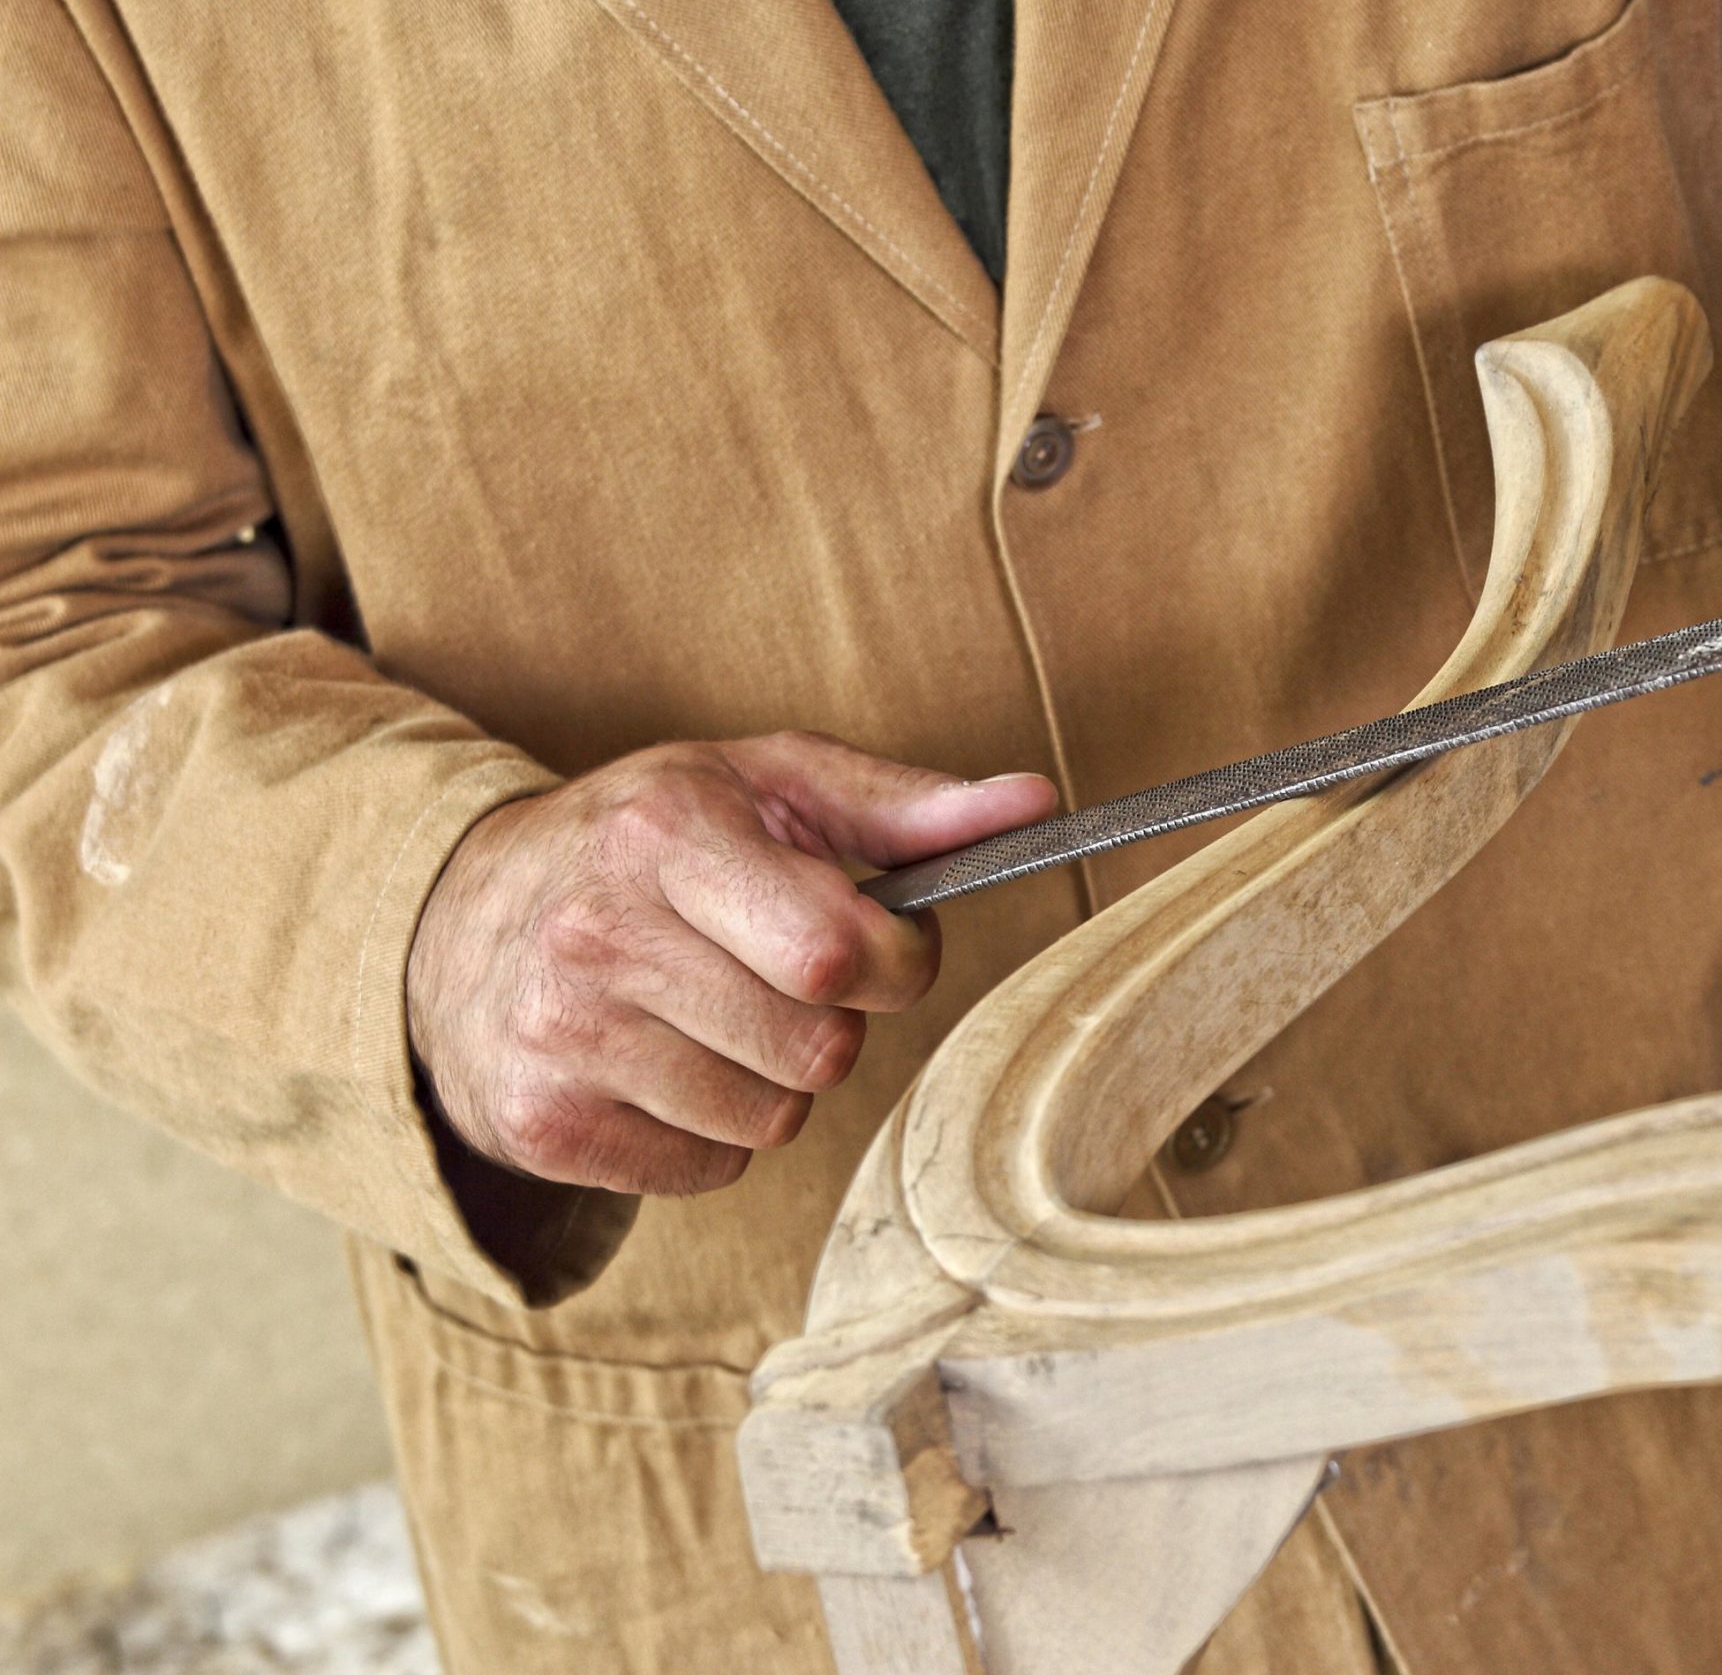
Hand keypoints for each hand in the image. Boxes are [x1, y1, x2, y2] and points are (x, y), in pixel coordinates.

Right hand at [407, 733, 1053, 1195]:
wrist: (451, 916)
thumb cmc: (647, 841)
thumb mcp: (766, 786)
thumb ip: (906, 806)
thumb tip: (1036, 806)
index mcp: (665, 835)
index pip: (838, 954)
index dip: (895, 965)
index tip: (878, 946)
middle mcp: (599, 935)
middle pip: (817, 1050)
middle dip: (832, 1022)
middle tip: (780, 976)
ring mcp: (559, 1038)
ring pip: (774, 1118)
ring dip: (775, 1079)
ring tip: (712, 1012)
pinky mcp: (540, 1125)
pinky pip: (711, 1168)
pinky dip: (713, 1128)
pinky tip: (661, 1062)